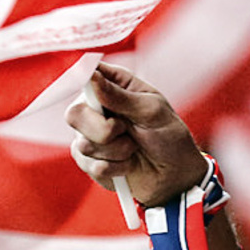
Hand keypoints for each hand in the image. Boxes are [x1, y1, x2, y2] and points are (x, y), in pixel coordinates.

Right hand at [65, 62, 206, 207]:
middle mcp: (95, 108)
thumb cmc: (168, 137)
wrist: (175, 175)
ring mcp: (88, 135)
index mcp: (112, 87)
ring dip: (117, 151)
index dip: (83, 79)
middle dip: (103, 129)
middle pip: (74, 114)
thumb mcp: (151, 111)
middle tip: (125, 130)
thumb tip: (92, 76)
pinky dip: (116, 167)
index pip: (86, 74)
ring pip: (84, 144)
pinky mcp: (88, 161)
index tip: (96, 95)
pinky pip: (90, 165)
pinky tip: (127, 164)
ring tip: (133, 148)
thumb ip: (120, 96)